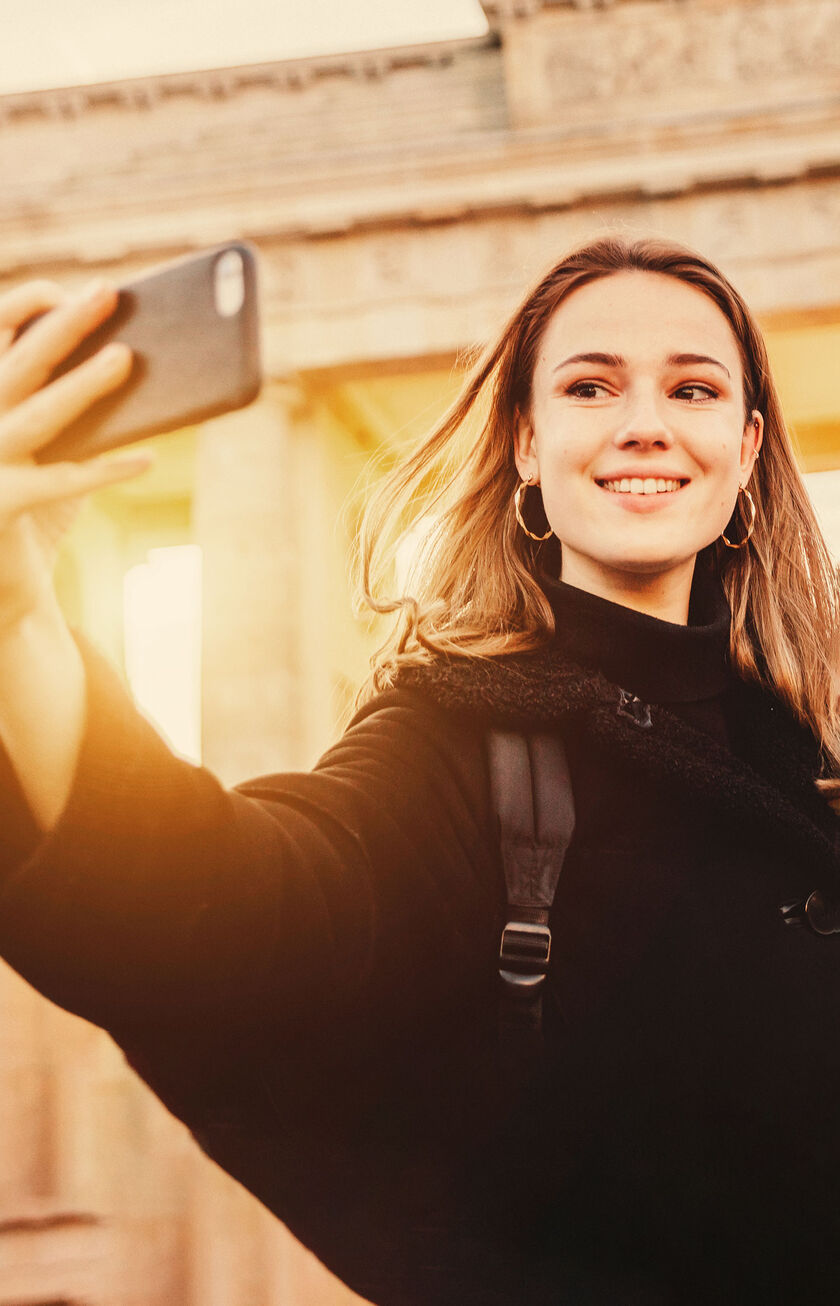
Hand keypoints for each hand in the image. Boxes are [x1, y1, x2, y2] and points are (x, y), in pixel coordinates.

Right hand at [0, 277, 148, 629]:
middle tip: (107, 293)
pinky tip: (148, 456)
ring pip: (38, 417)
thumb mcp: (48, 450)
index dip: (24, 307)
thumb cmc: (31, 507)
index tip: (65, 290)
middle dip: (64, 325)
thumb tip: (132, 365)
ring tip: (127, 358)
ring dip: (84, 386)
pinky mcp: (1, 508)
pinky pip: (61, 483)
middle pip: (18, 364)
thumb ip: (75, 413)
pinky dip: (108, 469)